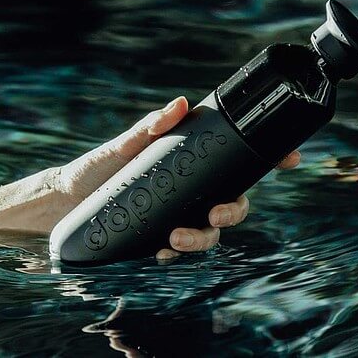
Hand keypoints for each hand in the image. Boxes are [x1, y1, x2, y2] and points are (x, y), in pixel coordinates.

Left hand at [57, 96, 300, 260]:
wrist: (67, 202)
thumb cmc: (99, 168)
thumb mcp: (124, 145)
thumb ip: (150, 125)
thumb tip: (180, 104)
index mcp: (194, 166)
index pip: (238, 163)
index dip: (270, 161)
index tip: (289, 159)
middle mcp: (192, 192)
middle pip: (233, 203)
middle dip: (234, 211)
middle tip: (215, 212)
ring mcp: (179, 216)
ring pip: (210, 233)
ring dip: (202, 238)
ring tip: (175, 237)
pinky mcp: (160, 239)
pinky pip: (181, 251)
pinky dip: (176, 253)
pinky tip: (162, 252)